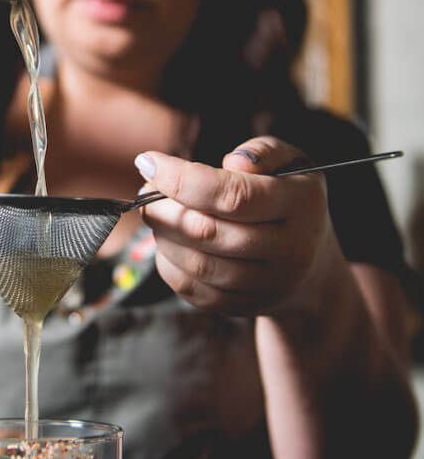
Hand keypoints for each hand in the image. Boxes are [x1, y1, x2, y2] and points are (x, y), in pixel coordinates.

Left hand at [135, 136, 340, 317]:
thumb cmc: (290, 199)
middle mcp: (291, 249)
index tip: (148, 162)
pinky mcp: (245, 307)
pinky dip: (169, 265)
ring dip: (163, 236)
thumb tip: (233, 161)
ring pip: (199, 265)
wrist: (312, 265)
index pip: (234, 196)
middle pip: (209, 232)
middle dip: (164, 209)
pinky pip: (194, 291)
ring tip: (155, 215)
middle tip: (145, 192)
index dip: (182, 179)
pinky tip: (167, 241)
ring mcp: (269, 285)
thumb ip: (264, 151)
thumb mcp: (291, 162)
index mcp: (301, 204)